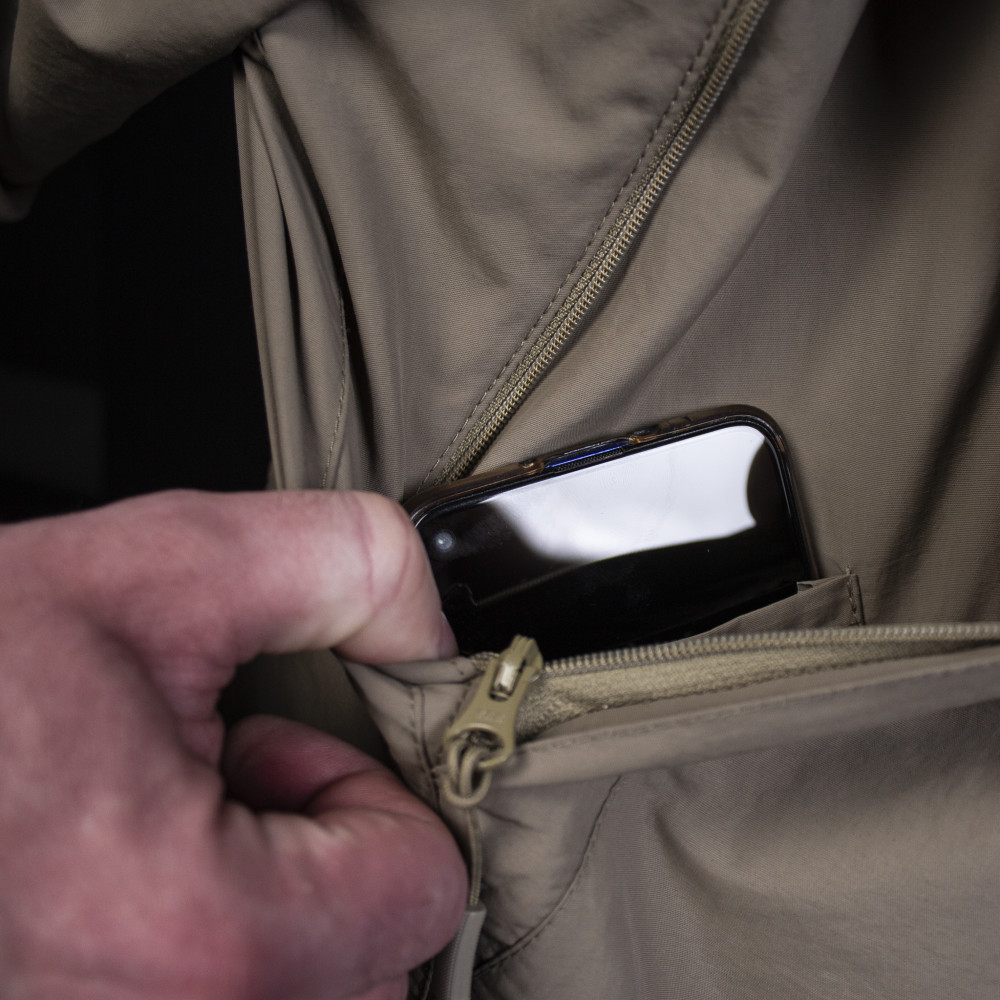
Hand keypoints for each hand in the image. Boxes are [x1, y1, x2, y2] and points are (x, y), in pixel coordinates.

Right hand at [0, 490, 466, 999]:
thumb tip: (433, 632)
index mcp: (199, 939)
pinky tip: (130, 887)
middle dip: (321, 859)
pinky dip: (213, 961)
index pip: (424, 891)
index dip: (373, 795)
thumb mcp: (164, 565)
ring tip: (160, 835)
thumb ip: (348, 563)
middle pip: (370, 970)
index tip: (285, 752)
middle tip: (214, 784)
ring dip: (269, 916)